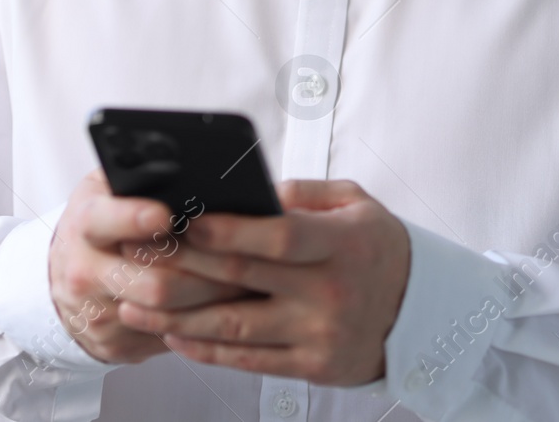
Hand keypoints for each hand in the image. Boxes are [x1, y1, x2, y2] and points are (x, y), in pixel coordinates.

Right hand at [48, 169, 246, 363]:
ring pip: (167, 314)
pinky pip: (167, 338)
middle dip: (206, 270)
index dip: (134, 218)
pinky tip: (228, 304)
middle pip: (153, 281)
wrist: (63, 275)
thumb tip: (191, 167)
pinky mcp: (113, 343)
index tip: (166, 215)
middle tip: (245, 256)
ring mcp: (98, 313)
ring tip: (250, 279)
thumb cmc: (104, 221)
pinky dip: (202, 322)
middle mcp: (84, 271)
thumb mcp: (109, 189)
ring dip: (213, 298)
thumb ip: (138, 177)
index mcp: (85, 223)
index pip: (104, 220)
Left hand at [117, 179, 411, 384]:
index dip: (228, 230)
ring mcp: (319, 333)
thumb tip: (251, 192)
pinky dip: (205, 350)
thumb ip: (305, 193)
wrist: (422, 312)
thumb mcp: (358, 204)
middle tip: (139, 253)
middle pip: (243, 279)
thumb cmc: (380, 249)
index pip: (278, 237)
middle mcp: (330, 291)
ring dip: (177, 316)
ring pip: (234, 327)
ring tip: (136, 303)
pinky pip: (247, 360)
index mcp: (343, 243)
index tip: (183, 220)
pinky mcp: (312, 366)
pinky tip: (174, 336)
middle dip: (183, 265)